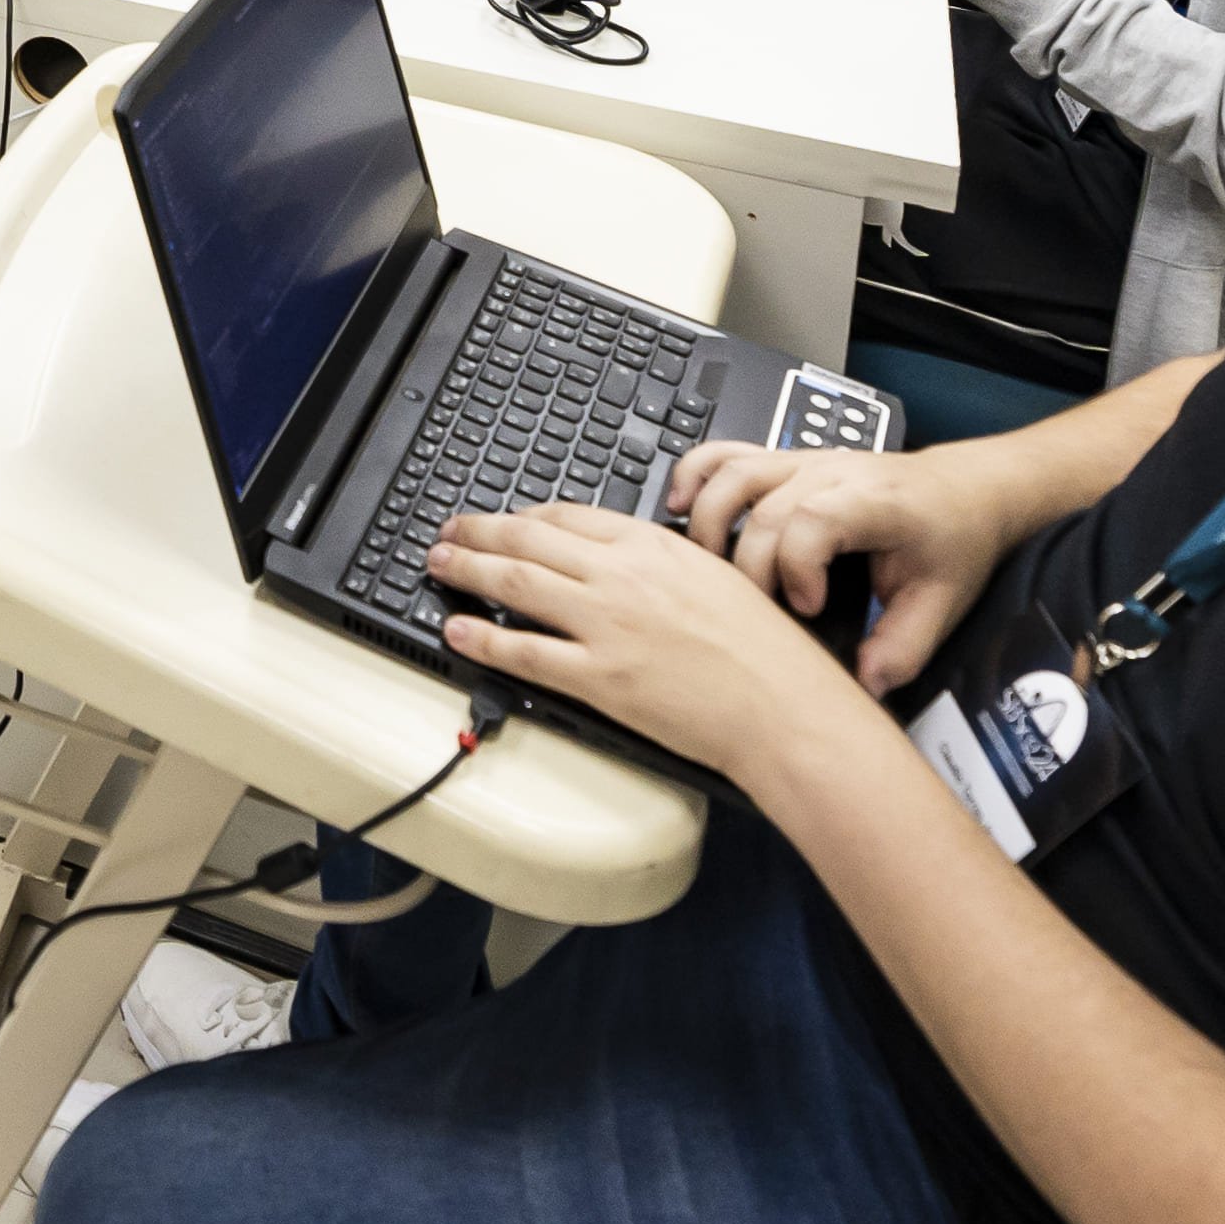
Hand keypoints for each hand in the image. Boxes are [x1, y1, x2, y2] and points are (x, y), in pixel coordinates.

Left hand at [426, 504, 899, 783]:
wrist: (786, 706)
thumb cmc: (766, 650)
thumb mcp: (716, 575)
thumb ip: (662, 562)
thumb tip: (622, 558)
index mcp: (652, 546)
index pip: (566, 516)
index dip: (523, 516)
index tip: (503, 518)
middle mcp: (621, 577)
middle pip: (527, 541)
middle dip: (477, 533)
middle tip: (447, 532)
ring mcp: (605, 626)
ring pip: (514, 585)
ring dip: (466, 571)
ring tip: (438, 565)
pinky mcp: (599, 677)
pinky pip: (524, 653)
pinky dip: (482, 640)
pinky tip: (457, 630)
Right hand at [671, 440, 1015, 696]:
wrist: (968, 488)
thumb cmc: (953, 539)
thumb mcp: (944, 601)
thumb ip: (904, 647)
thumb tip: (863, 685)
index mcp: (877, 502)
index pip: (813, 517)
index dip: (797, 565)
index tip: (808, 606)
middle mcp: (836, 473)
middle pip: (763, 505)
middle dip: (749, 564)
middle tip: (758, 609)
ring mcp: (807, 461)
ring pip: (736, 472)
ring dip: (708, 518)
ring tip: (704, 567)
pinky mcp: (789, 461)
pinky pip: (729, 452)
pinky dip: (696, 473)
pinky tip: (680, 505)